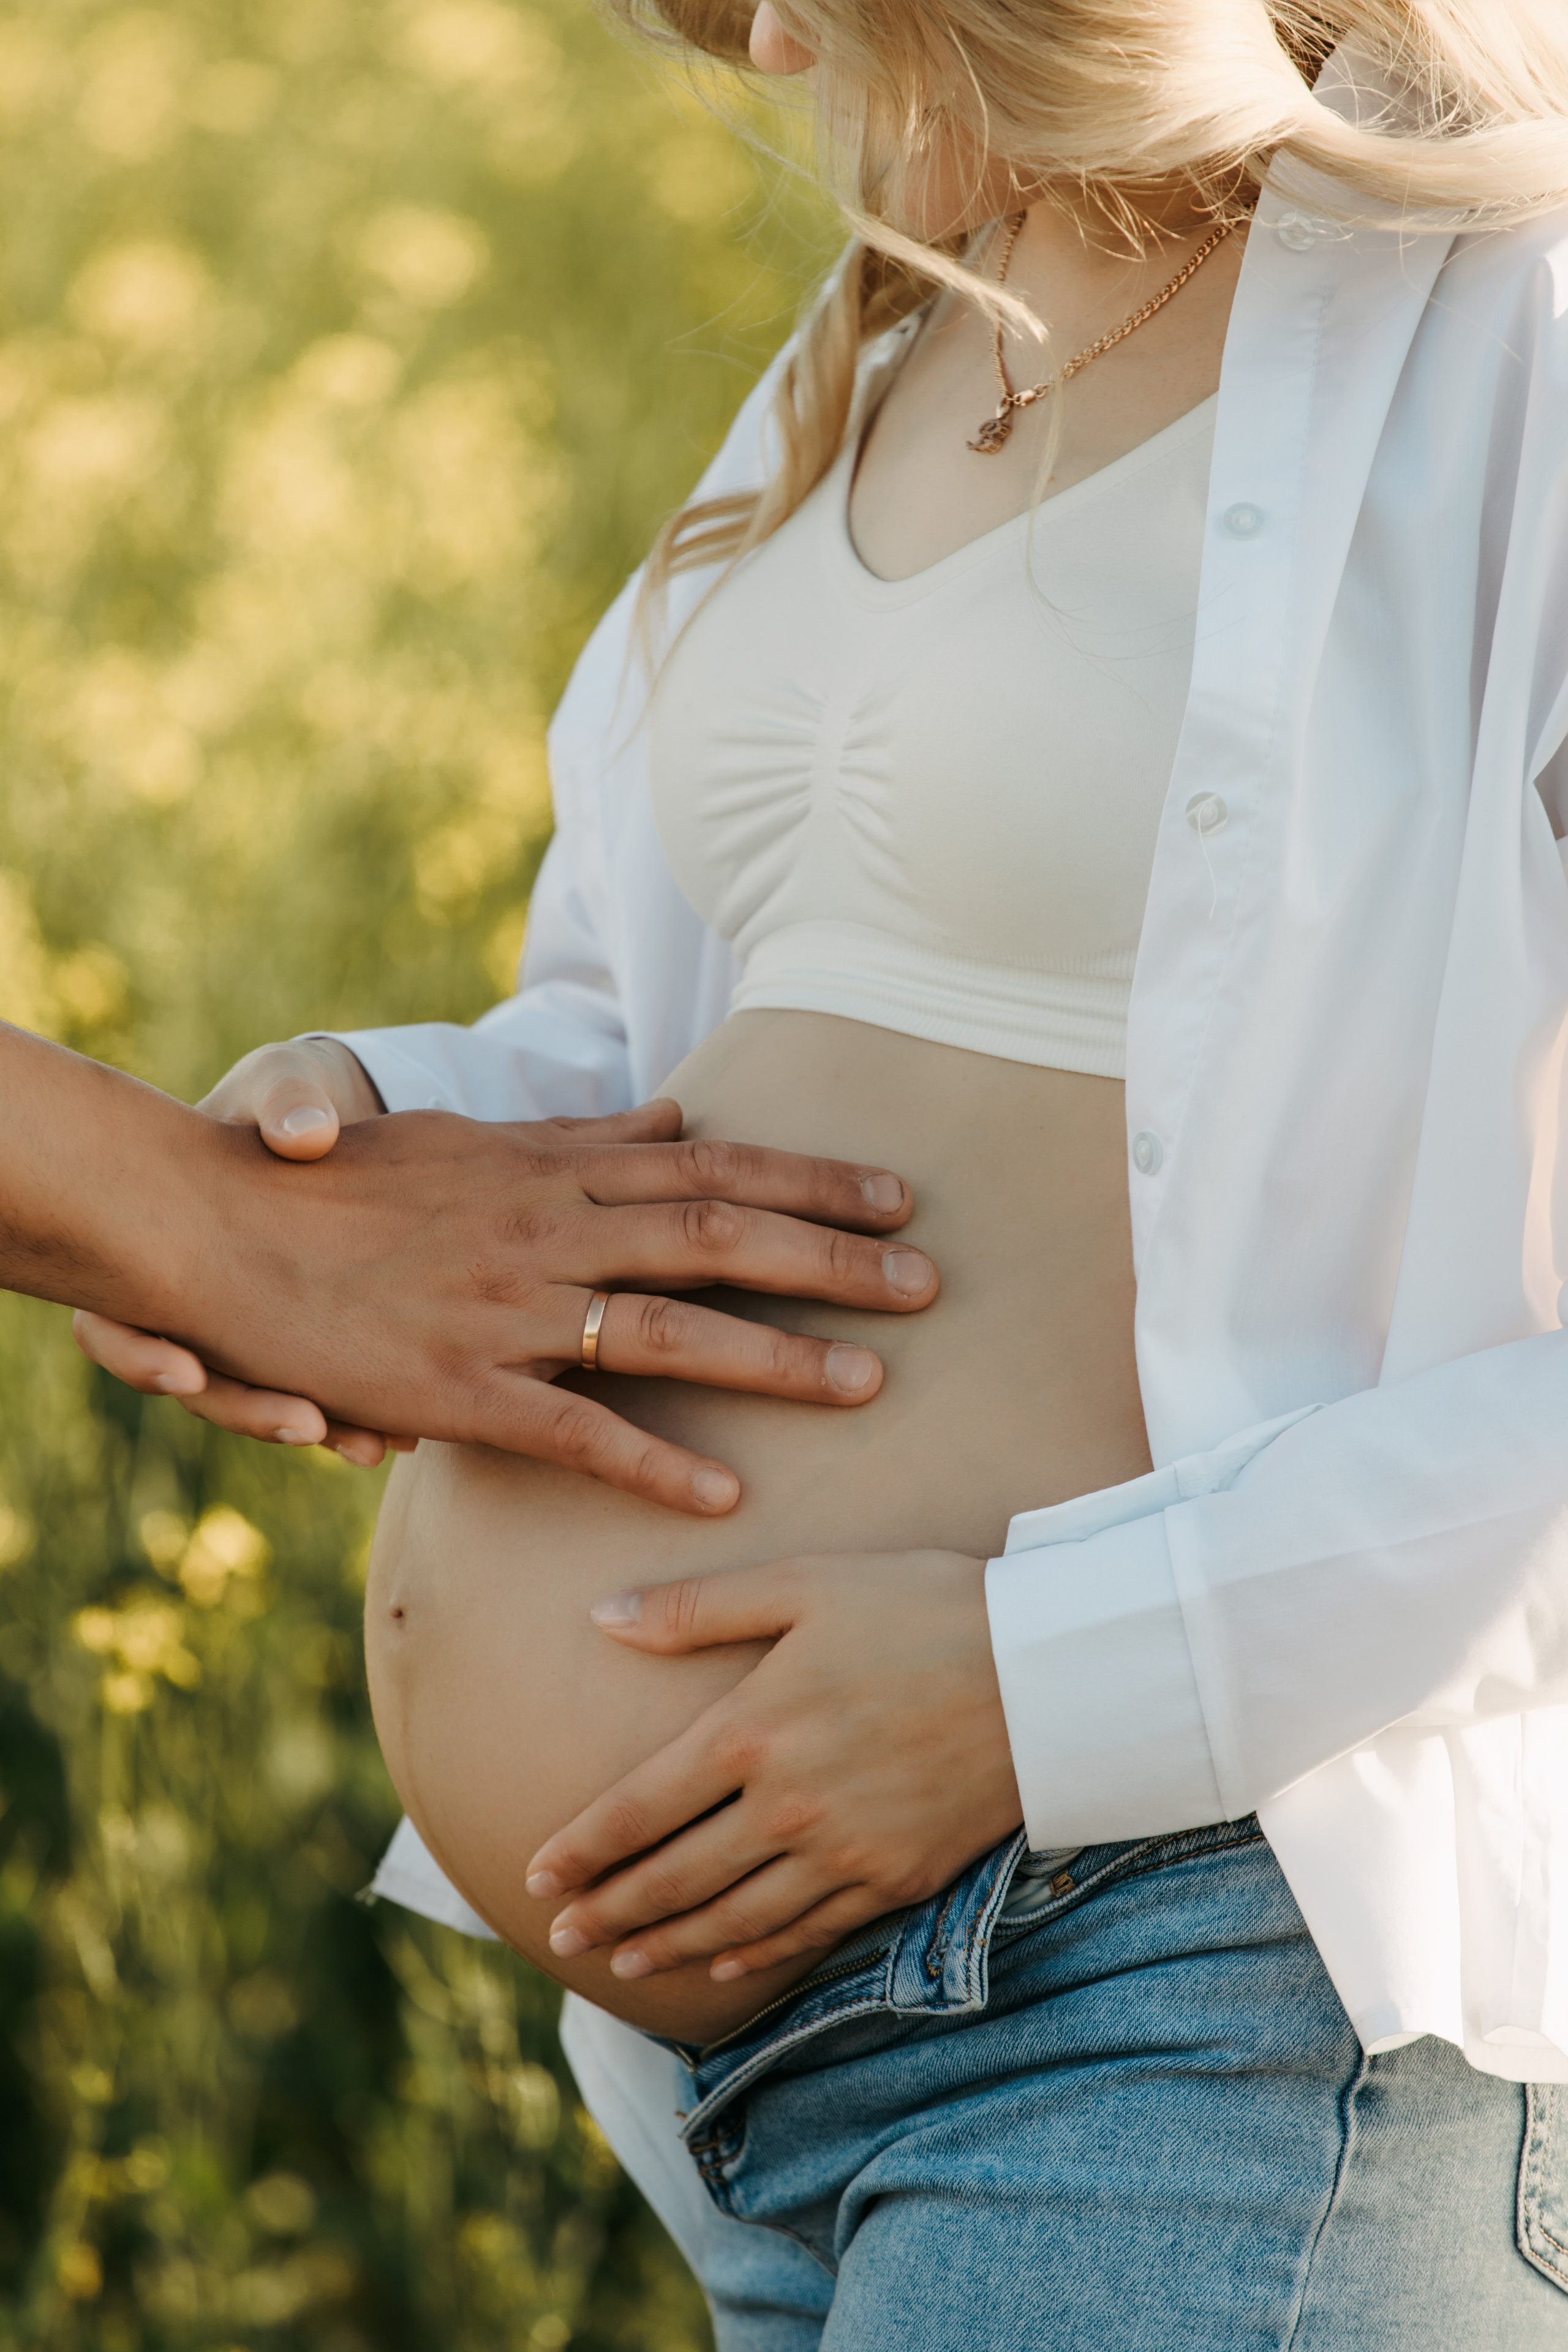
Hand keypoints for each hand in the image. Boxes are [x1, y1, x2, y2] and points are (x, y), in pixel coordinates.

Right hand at [72, 1054, 938, 1512]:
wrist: (209, 1214)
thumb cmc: (346, 1185)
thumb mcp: (472, 1145)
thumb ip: (583, 1140)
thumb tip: (677, 1116)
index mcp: (549, 1167)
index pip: (708, 1164)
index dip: (808, 1180)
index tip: (896, 1195)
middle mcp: (542, 1226)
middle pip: (716, 1233)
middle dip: (831, 1258)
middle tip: (932, 1280)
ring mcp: (502, 1306)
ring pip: (667, 1327)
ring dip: (776, 1356)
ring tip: (871, 1384)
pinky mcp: (453, 1385)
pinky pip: (574, 1431)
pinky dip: (653, 1462)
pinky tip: (724, 1493)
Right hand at [75, 1039, 398, 1462]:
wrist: (347, 1129)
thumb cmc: (292, 1102)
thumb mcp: (284, 1086)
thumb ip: (286, 1099)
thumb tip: (305, 1135)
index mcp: (154, 1251)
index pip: (110, 1323)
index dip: (139, 1355)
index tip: (186, 1372)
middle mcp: (198, 1306)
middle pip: (198, 1387)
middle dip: (250, 1410)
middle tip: (305, 1423)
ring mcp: (259, 1333)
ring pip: (267, 1401)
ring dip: (318, 1426)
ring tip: (371, 1445)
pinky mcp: (322, 1344)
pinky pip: (331, 1394)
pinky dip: (367, 1414)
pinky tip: (412, 1433)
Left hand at [525, 1551, 1021, 1978]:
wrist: (1045, 1669)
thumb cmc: (922, 1605)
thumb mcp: (804, 1581)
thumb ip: (697, 1606)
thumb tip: (602, 1616)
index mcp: (752, 1730)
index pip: (639, 1808)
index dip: (581, 1848)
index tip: (535, 1875)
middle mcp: (786, 1806)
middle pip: (674, 1876)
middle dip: (609, 1909)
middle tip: (560, 1934)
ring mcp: (843, 1852)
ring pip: (733, 1917)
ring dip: (668, 1944)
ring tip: (622, 1961)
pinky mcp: (895, 1877)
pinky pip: (808, 1931)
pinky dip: (755, 1953)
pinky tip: (726, 1964)